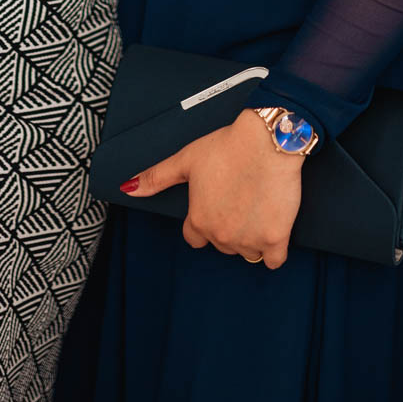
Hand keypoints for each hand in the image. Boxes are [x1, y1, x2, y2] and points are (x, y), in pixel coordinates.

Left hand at [120, 110, 303, 268]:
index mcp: (198, 220)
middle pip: (221, 244)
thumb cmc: (227, 147)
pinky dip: (273, 250)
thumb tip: (127, 188)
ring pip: (247, 252)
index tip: (216, 206)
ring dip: (250, 237)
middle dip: (227, 228)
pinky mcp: (275, 238)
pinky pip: (273, 260)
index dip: (204, 222)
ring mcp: (249, 239)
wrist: (267, 141)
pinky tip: (272, 231)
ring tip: (255, 209)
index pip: (194, 238)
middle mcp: (221, 235)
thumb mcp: (186, 160)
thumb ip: (156, 178)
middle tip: (237, 201)